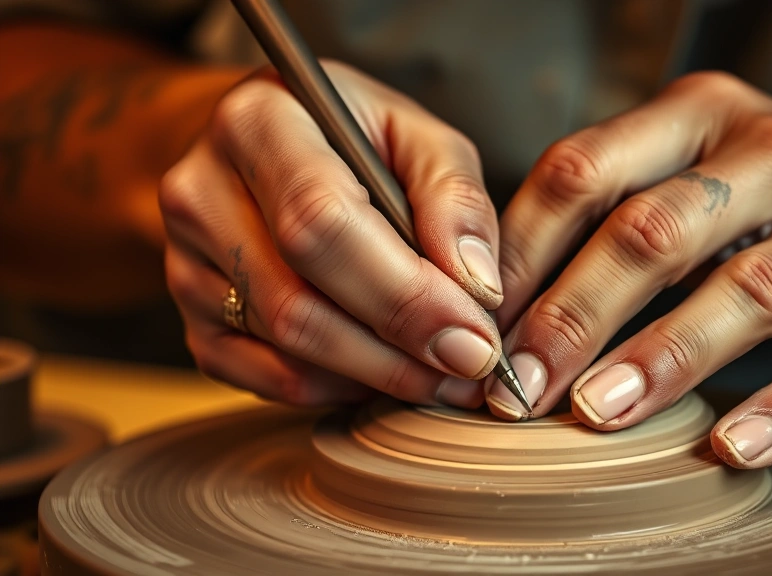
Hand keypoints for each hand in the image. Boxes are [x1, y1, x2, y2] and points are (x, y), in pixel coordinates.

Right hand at [160, 61, 503, 407]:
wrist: (269, 151)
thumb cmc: (354, 138)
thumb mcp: (416, 134)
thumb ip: (455, 197)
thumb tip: (478, 287)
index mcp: (258, 123)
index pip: (321, 223)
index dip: (404, 295)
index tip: (476, 340)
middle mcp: (200, 194)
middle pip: (297, 303)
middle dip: (399, 353)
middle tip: (472, 371)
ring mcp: (184, 266)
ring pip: (288, 353)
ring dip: (380, 377)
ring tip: (445, 372)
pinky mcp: (193, 323)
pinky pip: (273, 382)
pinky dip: (343, 389)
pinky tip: (388, 368)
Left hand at [490, 72, 771, 466]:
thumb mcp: (697, 162)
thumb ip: (610, 208)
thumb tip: (498, 299)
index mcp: (704, 116)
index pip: (586, 171)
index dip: (520, 252)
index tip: (477, 323)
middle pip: (655, 231)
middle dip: (574, 314)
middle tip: (518, 386)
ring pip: (742, 293)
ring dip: (661, 357)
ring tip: (597, 411)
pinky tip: (730, 446)